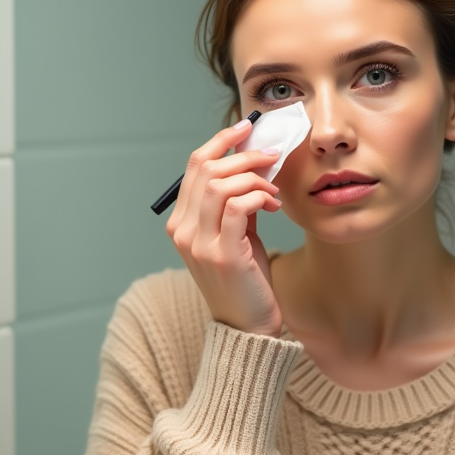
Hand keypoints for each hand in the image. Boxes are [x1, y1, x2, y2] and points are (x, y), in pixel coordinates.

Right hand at [166, 119, 283, 336]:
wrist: (247, 327)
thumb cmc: (245, 279)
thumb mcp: (236, 234)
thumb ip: (235, 202)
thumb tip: (253, 161)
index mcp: (180, 223)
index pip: (194, 166)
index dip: (220, 141)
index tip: (246, 128)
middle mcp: (182, 231)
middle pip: (206, 169)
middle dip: (243, 155)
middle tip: (271, 156)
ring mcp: (199, 243)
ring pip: (221, 184)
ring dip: (253, 177)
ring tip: (273, 188)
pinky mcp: (222, 254)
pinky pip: (239, 206)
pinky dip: (259, 196)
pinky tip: (273, 204)